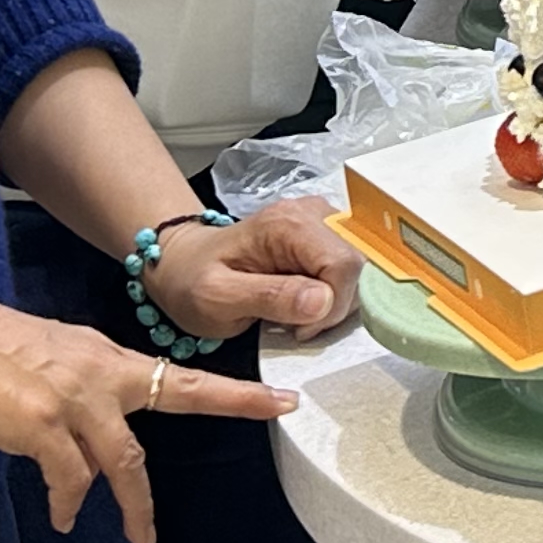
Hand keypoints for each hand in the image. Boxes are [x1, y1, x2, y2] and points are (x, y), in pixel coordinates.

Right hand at [0, 284, 291, 542]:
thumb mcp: (44, 352)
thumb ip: (75, 381)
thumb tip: (82, 414)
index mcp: (101, 354)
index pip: (174, 373)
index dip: (229, 388)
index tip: (275, 395)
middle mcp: (99, 372)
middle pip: (177, 396)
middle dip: (231, 406)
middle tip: (276, 413)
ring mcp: (73, 399)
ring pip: (123, 460)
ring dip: (133, 504)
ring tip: (139, 536)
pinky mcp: (40, 425)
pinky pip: (70, 478)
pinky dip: (68, 502)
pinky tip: (62, 516)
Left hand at [140, 198, 359, 346]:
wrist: (183, 263)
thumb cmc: (193, 281)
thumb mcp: (218, 298)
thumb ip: (270, 297)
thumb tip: (322, 302)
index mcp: (288, 223)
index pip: (344, 265)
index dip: (331, 306)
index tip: (299, 329)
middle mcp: (314, 213)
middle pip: (358, 265)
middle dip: (335, 305)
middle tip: (297, 324)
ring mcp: (323, 221)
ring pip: (360, 268)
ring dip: (335, 301)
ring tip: (296, 313)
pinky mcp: (325, 235)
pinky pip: (349, 269)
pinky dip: (333, 294)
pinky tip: (304, 301)